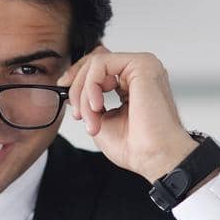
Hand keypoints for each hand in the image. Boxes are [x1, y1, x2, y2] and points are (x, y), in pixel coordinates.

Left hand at [64, 47, 199, 181]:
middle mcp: (139, 72)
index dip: (77, 78)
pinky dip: (91, 86)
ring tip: (91, 118)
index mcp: (132, 83)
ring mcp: (142, 65)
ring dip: (84, 94)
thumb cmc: (136, 146)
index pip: (98, 68)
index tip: (64, 92)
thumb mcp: (100, 119)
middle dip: (77, 90)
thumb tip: (70, 85)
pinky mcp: (142, 64)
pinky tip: (97, 106)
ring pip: (95, 64)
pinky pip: (101, 64)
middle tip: (77, 115)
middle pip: (94, 63)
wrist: (155, 157)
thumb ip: (89, 100)